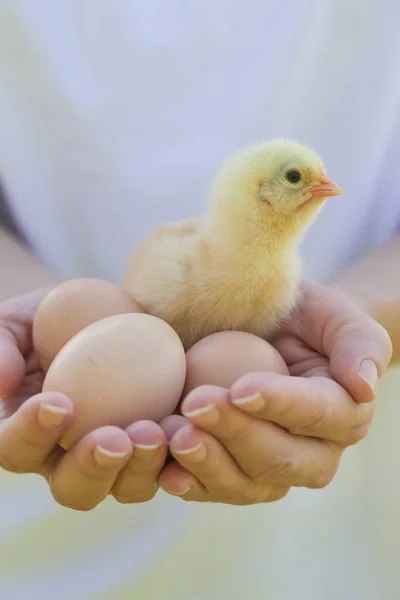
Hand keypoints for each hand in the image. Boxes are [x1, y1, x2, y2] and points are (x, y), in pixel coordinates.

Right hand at [0, 289, 166, 509]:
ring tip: (157, 432)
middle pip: (72, 487)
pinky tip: (193, 439)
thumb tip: (3, 383)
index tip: (58, 403)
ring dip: (141, 467)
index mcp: (25, 433)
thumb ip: (1, 347)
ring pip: (124, 488)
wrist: (103, 314)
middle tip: (115, 438)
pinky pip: (169, 468)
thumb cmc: (49, 318)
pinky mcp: (154, 448)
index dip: (32, 434)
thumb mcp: (15, 322)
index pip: (15, 448)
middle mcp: (67, 458)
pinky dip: (181, 461)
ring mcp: (115, 459)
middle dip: (93, 468)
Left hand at [158, 282, 391, 503]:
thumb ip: (359, 344)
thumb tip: (363, 387)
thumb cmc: (308, 320)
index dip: (280, 405)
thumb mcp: (339, 317)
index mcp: (345, 415)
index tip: (241, 388)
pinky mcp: (236, 476)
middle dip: (236, 434)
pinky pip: (214, 490)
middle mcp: (314, 455)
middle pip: (278, 459)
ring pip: (245, 485)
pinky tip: (166, 470)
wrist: (275, 336)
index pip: (316, 413)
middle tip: (196, 405)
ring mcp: (273, 472)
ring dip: (208, 463)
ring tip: (175, 435)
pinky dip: (189, 482)